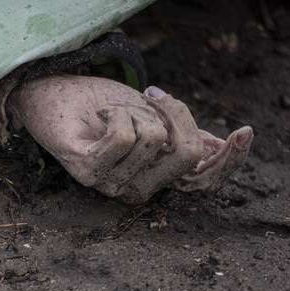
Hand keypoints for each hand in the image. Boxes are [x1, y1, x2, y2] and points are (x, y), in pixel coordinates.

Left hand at [7, 76, 252, 203]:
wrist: (52, 94)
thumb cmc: (101, 105)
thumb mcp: (149, 115)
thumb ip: (179, 133)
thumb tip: (216, 147)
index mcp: (155, 177)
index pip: (202, 182)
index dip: (229, 161)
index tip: (244, 132)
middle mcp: (136, 188)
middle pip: (187, 155)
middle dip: (178, 114)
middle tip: (153, 97)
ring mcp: (110, 184)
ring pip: (153, 139)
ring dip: (137, 110)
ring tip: (113, 112)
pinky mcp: (87, 172)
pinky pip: (124, 137)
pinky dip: (118, 113)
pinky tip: (100, 116)